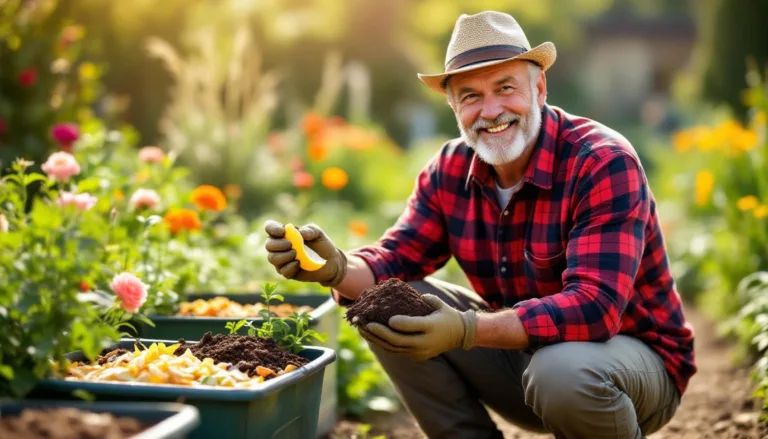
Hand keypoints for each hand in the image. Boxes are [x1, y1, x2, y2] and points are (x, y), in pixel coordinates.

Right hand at [264, 220, 346, 286]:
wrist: (331, 262)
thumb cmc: (322, 245)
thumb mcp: (318, 233)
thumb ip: (310, 230)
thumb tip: (301, 233)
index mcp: (285, 234)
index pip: (270, 227)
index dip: (272, 228)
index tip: (282, 232)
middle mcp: (280, 247)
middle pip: (268, 244)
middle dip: (278, 244)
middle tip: (291, 245)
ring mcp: (283, 260)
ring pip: (272, 258)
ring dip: (283, 256)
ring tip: (296, 254)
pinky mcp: (287, 272)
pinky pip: (283, 271)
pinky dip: (290, 267)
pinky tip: (298, 264)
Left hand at [360, 295, 476, 361]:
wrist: (459, 335)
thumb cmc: (447, 315)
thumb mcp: (439, 304)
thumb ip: (425, 299)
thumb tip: (408, 295)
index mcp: (432, 327)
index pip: (413, 326)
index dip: (399, 324)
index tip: (387, 318)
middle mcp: (425, 342)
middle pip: (398, 340)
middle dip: (379, 333)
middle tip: (365, 324)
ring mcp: (420, 352)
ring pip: (394, 348)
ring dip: (376, 340)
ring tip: (362, 330)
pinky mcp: (416, 357)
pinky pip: (396, 351)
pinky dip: (383, 344)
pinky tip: (371, 336)